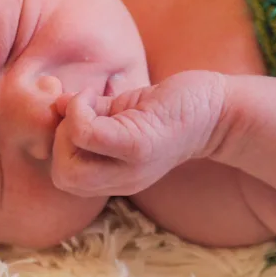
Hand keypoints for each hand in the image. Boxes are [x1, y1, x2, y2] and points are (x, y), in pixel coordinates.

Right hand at [50, 71, 223, 197]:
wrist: (219, 109)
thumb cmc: (169, 108)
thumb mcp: (120, 116)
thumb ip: (88, 115)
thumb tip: (56, 105)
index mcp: (117, 177)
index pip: (65, 179)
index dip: (61, 145)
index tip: (78, 116)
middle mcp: (123, 180)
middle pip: (63, 178)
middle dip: (60, 140)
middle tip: (81, 113)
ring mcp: (131, 165)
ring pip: (69, 166)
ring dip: (67, 129)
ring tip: (88, 105)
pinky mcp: (140, 143)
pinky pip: (87, 133)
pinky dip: (79, 111)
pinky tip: (94, 96)